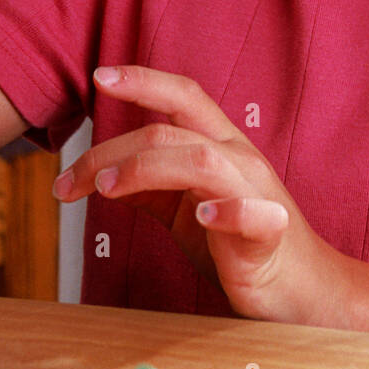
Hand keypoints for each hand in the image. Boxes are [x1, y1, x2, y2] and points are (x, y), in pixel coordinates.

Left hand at [52, 65, 344, 323]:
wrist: (301, 291)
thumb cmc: (241, 247)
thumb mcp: (186, 211)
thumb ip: (151, 189)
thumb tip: (100, 174)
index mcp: (221, 145)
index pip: (183, 97)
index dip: (143, 80)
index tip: (98, 76)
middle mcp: (239, 159)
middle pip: (171, 133)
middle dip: (110, 152)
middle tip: (67, 184)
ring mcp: (257, 193)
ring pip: (200, 160)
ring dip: (146, 170)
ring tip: (108, 189)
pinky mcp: (270, 234)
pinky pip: (253, 215)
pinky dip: (226, 212)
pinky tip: (202, 218)